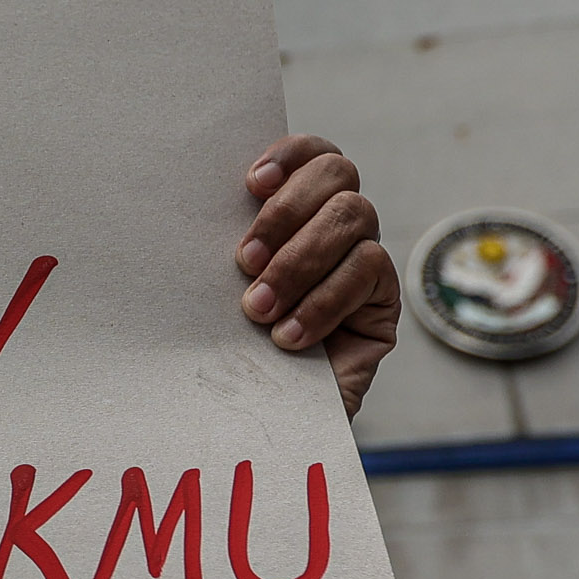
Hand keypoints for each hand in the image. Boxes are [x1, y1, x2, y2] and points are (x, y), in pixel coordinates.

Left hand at [238, 136, 397, 417]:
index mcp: (297, 211)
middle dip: (286, 212)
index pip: (312, 155)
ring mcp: (364, 262)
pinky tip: (289, 337)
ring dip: (299, 261)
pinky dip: (323, 301)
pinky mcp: (382, 303)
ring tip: (257, 309)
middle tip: (244, 262)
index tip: (250, 184)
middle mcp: (337, 228)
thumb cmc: (225, 348)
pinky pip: (368, 270)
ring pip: (354, 217)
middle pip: (338, 174)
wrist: (254, 423)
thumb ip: (228, 250)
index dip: (290, 155)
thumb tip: (196, 204)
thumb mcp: (217, 292)